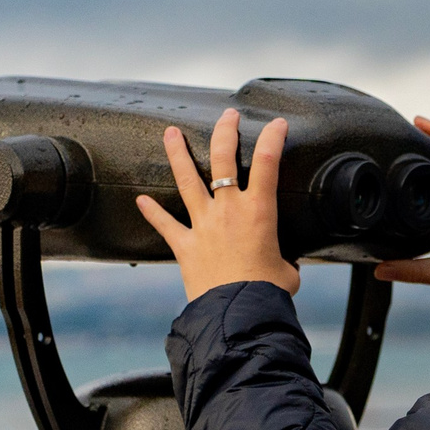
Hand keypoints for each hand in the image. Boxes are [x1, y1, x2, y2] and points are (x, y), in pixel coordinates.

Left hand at [137, 109, 301, 300]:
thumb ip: (284, 259)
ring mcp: (204, 225)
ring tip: (170, 133)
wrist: (237, 313)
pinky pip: (166, 225)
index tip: (277, 124)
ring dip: (178, 154)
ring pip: (188, 181)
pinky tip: (141, 200)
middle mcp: (229, 210)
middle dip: (225, 131)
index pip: (269, 162)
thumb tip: (285, 265)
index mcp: (260, 211)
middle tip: (227, 116)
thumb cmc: (266, 293)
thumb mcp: (288, 270)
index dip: (274, 137)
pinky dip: (153, 213)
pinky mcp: (186, 246)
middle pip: (223, 158)